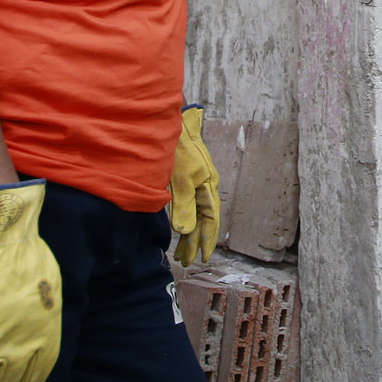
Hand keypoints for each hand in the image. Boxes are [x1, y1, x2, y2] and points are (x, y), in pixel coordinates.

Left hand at [171, 105, 221, 265]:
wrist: (170, 121)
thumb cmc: (179, 147)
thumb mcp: (180, 177)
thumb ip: (184, 204)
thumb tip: (185, 230)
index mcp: (208, 186)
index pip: (210, 220)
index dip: (207, 240)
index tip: (203, 258)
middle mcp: (204, 186)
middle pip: (202, 220)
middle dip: (195, 242)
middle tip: (187, 261)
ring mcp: (195, 181)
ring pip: (194, 213)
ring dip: (188, 233)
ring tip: (181, 251)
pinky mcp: (184, 177)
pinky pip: (187, 205)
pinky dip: (183, 219)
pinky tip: (178, 226)